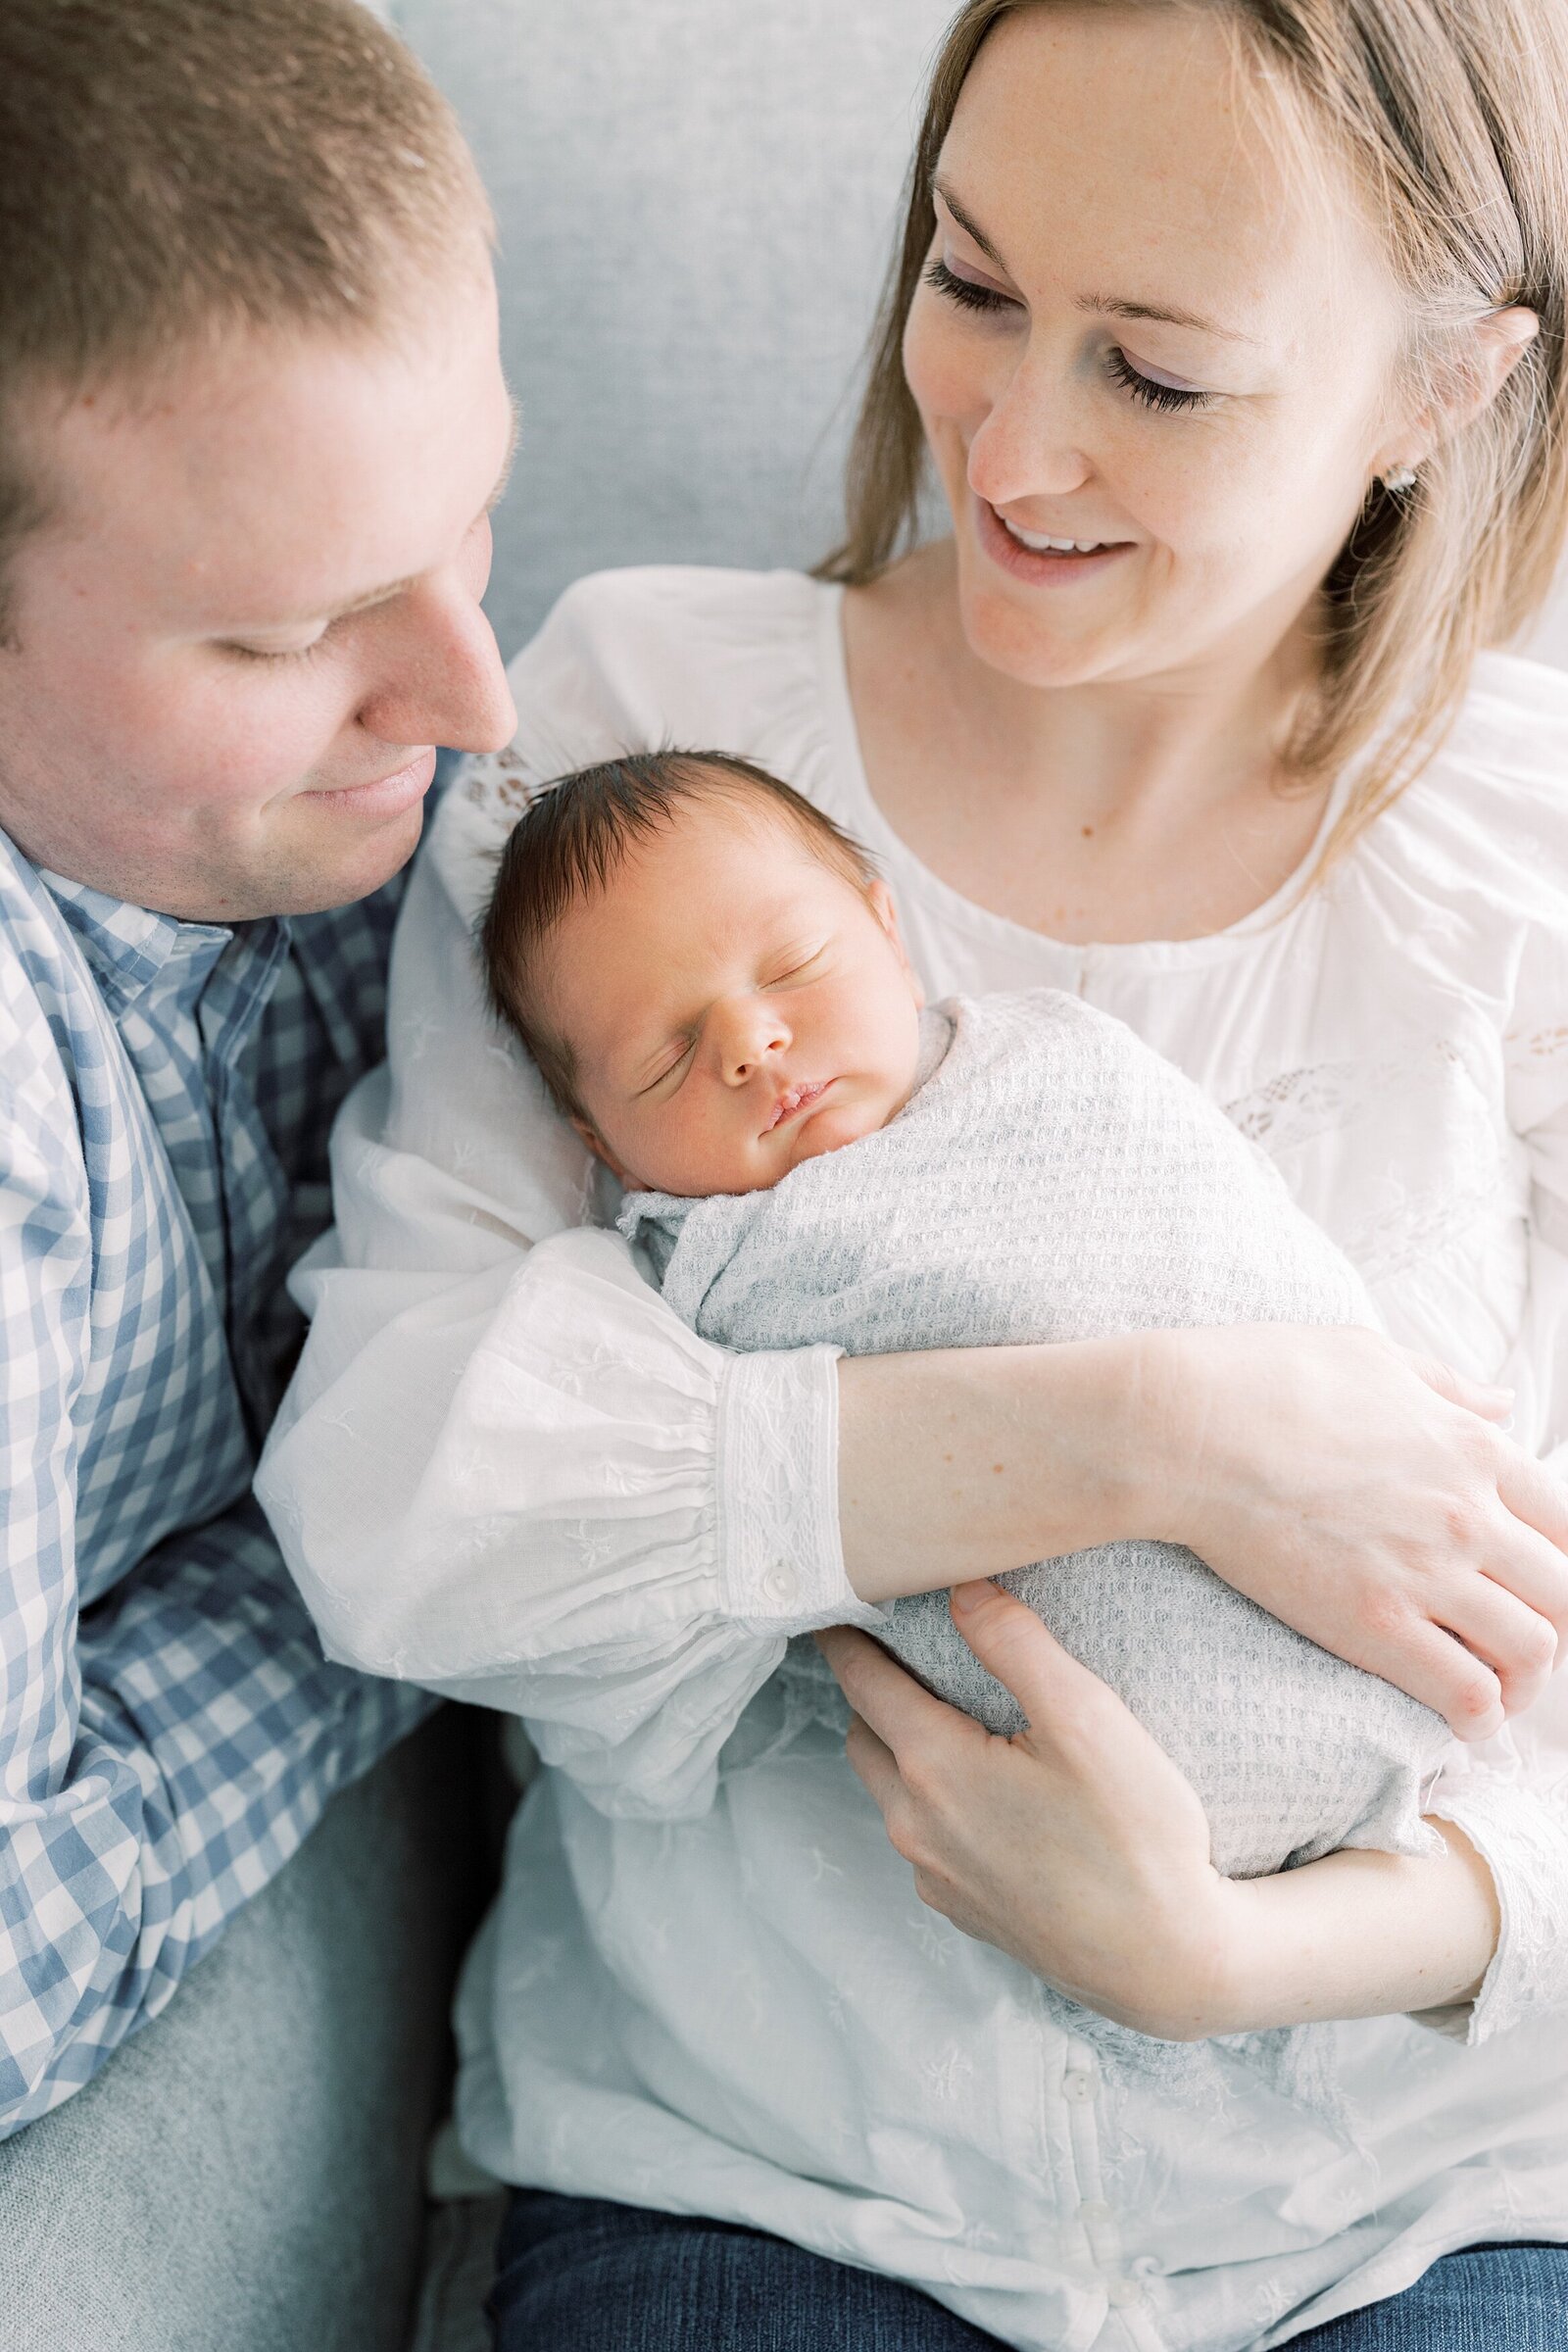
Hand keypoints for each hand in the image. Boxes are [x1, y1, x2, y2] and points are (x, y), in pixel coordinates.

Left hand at [816, 1582, 1234, 2038]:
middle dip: (867, 1689)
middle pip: (863, 1735)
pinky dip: (926, 1799)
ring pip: (887, 1790)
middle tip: (892, 1648)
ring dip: (895, 1746)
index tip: (837, 1603)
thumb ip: (1016, 1642)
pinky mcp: (963, 1910)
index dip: (846, 1637)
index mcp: (934, 1767)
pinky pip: (920, 1838)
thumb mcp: (1088, 1718)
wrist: (1169, 1963)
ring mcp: (935, 1876)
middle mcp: (915, 1825)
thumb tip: (960, 1586)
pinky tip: (977, 1789)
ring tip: (936, 1709)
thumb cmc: (1139, 1837)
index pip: (860, 1681)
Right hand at [1136, 1325, 1567, 1738]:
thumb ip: (1446, 1388)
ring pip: (1533, 1650)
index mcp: (1473, 1447)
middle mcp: (1468, 1512)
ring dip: (1523, 1680)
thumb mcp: (1371, 1357)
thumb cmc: (1263, 1378)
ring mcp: (1427, 1571)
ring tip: (1493, 1692)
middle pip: (1563, 1593)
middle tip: (1515, 1646)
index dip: (1558, 1564)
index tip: (1530, 1587)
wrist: (1186, 1429)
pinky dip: (1479, 1717)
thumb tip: (1502, 1403)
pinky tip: (1460, 1720)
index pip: (1566, 1523)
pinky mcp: (1376, 1625)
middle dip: (1552, 1628)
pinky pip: (1468, 1693)